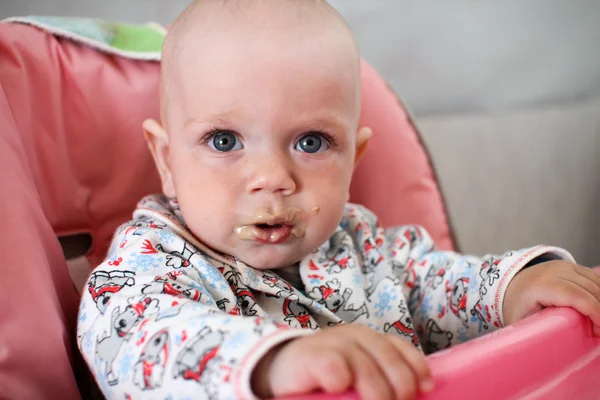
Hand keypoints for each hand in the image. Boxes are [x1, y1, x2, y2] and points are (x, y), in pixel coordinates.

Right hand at [251, 325, 432, 399]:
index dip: (416, 368)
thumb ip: (381, 376)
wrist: (280, 369)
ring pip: (365, 368)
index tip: (425, 388)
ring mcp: (332, 343)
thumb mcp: (358, 371)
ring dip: (376, 392)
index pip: (401, 348)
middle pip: (388, 358)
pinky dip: (340, 382)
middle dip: (400, 386)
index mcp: (369, 339)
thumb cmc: (324, 375)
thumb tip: (416, 394)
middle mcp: (354, 336)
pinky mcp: (312, 356)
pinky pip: (335, 369)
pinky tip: (337, 390)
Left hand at [503, 261, 599, 335]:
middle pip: (589, 288)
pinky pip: (594, 278)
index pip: (574, 295)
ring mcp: (563, 266)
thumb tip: (543, 357)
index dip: (594, 312)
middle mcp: (552, 272)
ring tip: (599, 324)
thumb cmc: (516, 307)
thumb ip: (532, 336)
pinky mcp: (571, 266)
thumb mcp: (519, 323)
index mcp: (539, 286)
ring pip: (595, 282)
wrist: (511, 284)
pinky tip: (599, 310)